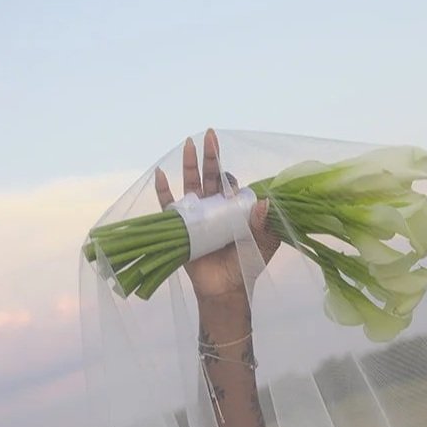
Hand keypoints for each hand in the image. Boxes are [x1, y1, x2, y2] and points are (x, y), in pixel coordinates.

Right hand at [155, 128, 279, 302]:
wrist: (225, 290)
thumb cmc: (245, 268)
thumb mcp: (260, 246)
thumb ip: (263, 226)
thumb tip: (265, 202)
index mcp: (233, 211)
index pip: (230, 187)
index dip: (230, 178)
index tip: (230, 179)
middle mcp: (214, 209)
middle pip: (210, 178)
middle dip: (210, 158)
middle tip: (210, 136)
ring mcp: (197, 217)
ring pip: (191, 185)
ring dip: (189, 165)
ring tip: (189, 144)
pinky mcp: (182, 228)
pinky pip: (169, 207)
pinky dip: (163, 191)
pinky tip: (160, 174)